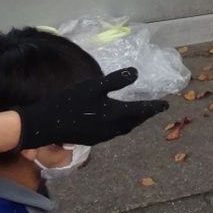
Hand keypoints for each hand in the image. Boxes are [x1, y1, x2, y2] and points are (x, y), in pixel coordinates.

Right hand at [16, 68, 168, 148]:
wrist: (46, 124)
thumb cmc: (70, 102)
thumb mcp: (94, 86)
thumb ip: (116, 80)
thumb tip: (136, 72)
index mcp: (115, 115)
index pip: (141, 111)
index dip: (154, 107)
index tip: (166, 104)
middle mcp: (112, 128)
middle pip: (135, 121)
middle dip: (146, 115)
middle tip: (155, 108)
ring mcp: (102, 136)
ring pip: (125, 128)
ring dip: (135, 121)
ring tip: (140, 114)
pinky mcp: (93, 139)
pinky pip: (114, 132)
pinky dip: (122, 125)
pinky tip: (118, 120)